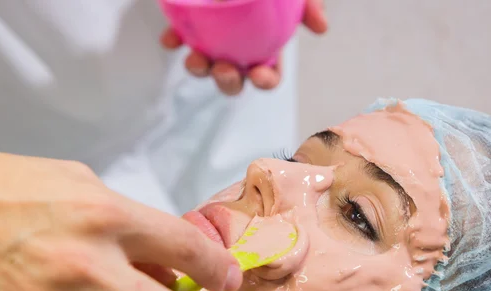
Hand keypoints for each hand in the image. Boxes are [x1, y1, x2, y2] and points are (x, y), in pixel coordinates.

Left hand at [161, 0, 326, 95]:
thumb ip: (308, 6)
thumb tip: (321, 27)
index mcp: (265, 47)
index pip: (268, 75)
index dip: (264, 81)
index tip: (258, 75)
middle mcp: (237, 50)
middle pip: (233, 80)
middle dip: (227, 82)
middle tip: (223, 69)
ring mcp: (212, 41)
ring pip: (204, 66)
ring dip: (199, 69)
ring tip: (194, 58)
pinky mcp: (189, 28)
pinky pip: (178, 40)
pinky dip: (173, 41)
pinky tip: (170, 39)